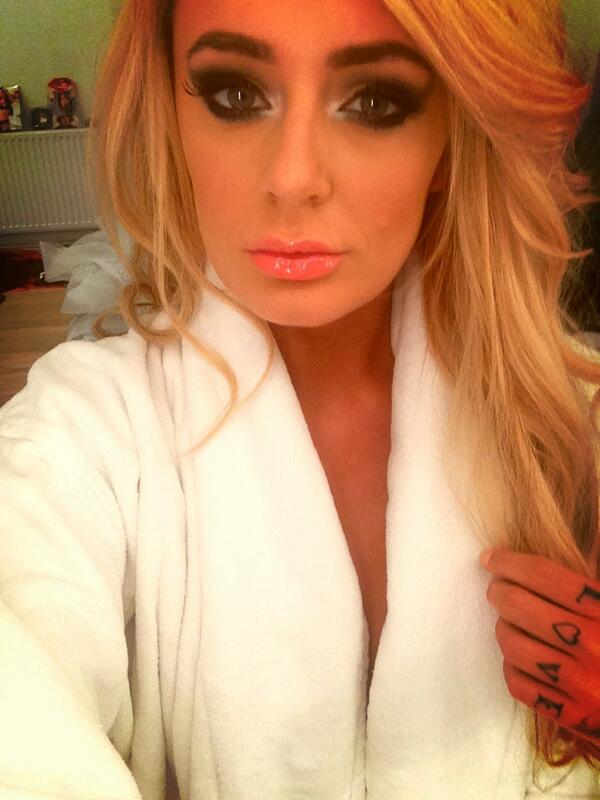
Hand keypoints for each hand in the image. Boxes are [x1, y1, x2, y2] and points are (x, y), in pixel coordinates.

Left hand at [480, 547, 599, 745]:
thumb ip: (582, 587)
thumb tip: (529, 566)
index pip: (545, 575)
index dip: (510, 562)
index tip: (490, 558)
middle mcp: (593, 645)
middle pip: (519, 605)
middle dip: (499, 592)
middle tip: (497, 590)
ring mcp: (581, 684)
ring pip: (513, 645)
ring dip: (504, 629)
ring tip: (510, 624)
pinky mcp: (571, 715)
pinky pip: (518, 684)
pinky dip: (512, 667)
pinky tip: (521, 659)